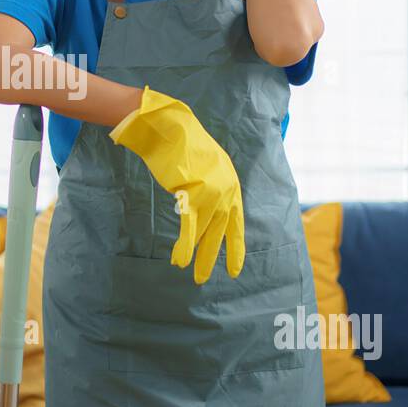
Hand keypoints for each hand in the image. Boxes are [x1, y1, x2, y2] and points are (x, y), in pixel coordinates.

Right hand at [108, 85, 245, 283]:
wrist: (172, 128)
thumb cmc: (184, 144)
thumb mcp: (207, 166)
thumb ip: (211, 186)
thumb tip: (206, 205)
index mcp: (232, 184)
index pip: (236, 222)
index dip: (235, 247)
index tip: (234, 268)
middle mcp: (226, 191)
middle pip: (221, 232)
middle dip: (213, 257)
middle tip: (206, 278)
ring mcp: (210, 194)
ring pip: (205, 233)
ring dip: (197, 255)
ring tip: (191, 273)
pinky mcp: (192, 195)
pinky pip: (189, 227)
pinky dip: (184, 244)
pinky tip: (179, 260)